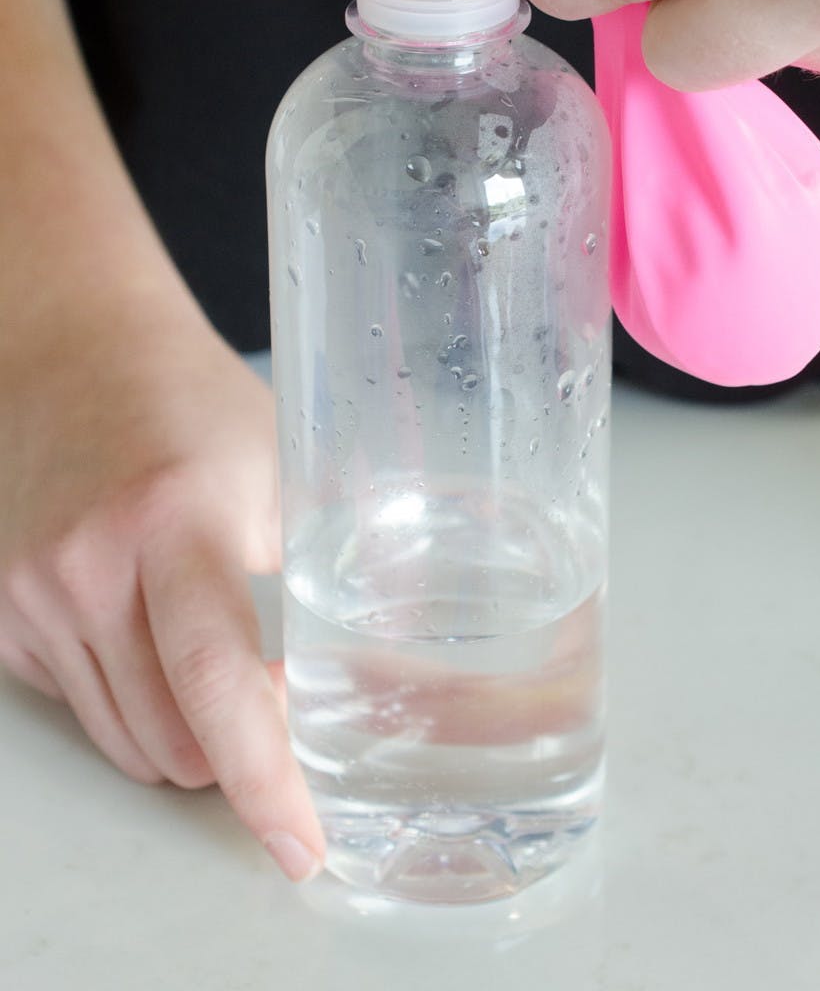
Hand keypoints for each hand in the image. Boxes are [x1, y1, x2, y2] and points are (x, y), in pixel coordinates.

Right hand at [0, 295, 323, 880]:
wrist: (73, 357)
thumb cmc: (198, 408)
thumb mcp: (288, 467)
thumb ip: (332, 570)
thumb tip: (400, 675)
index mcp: (176, 521)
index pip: (218, 680)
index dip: (265, 776)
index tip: (301, 842)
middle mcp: (87, 566)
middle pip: (174, 738)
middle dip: (242, 755)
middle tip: (293, 717)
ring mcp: (32, 596)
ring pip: (128, 743)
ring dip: (191, 740)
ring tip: (230, 670)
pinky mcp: (4, 618)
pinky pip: (85, 709)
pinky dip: (138, 705)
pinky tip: (159, 633)